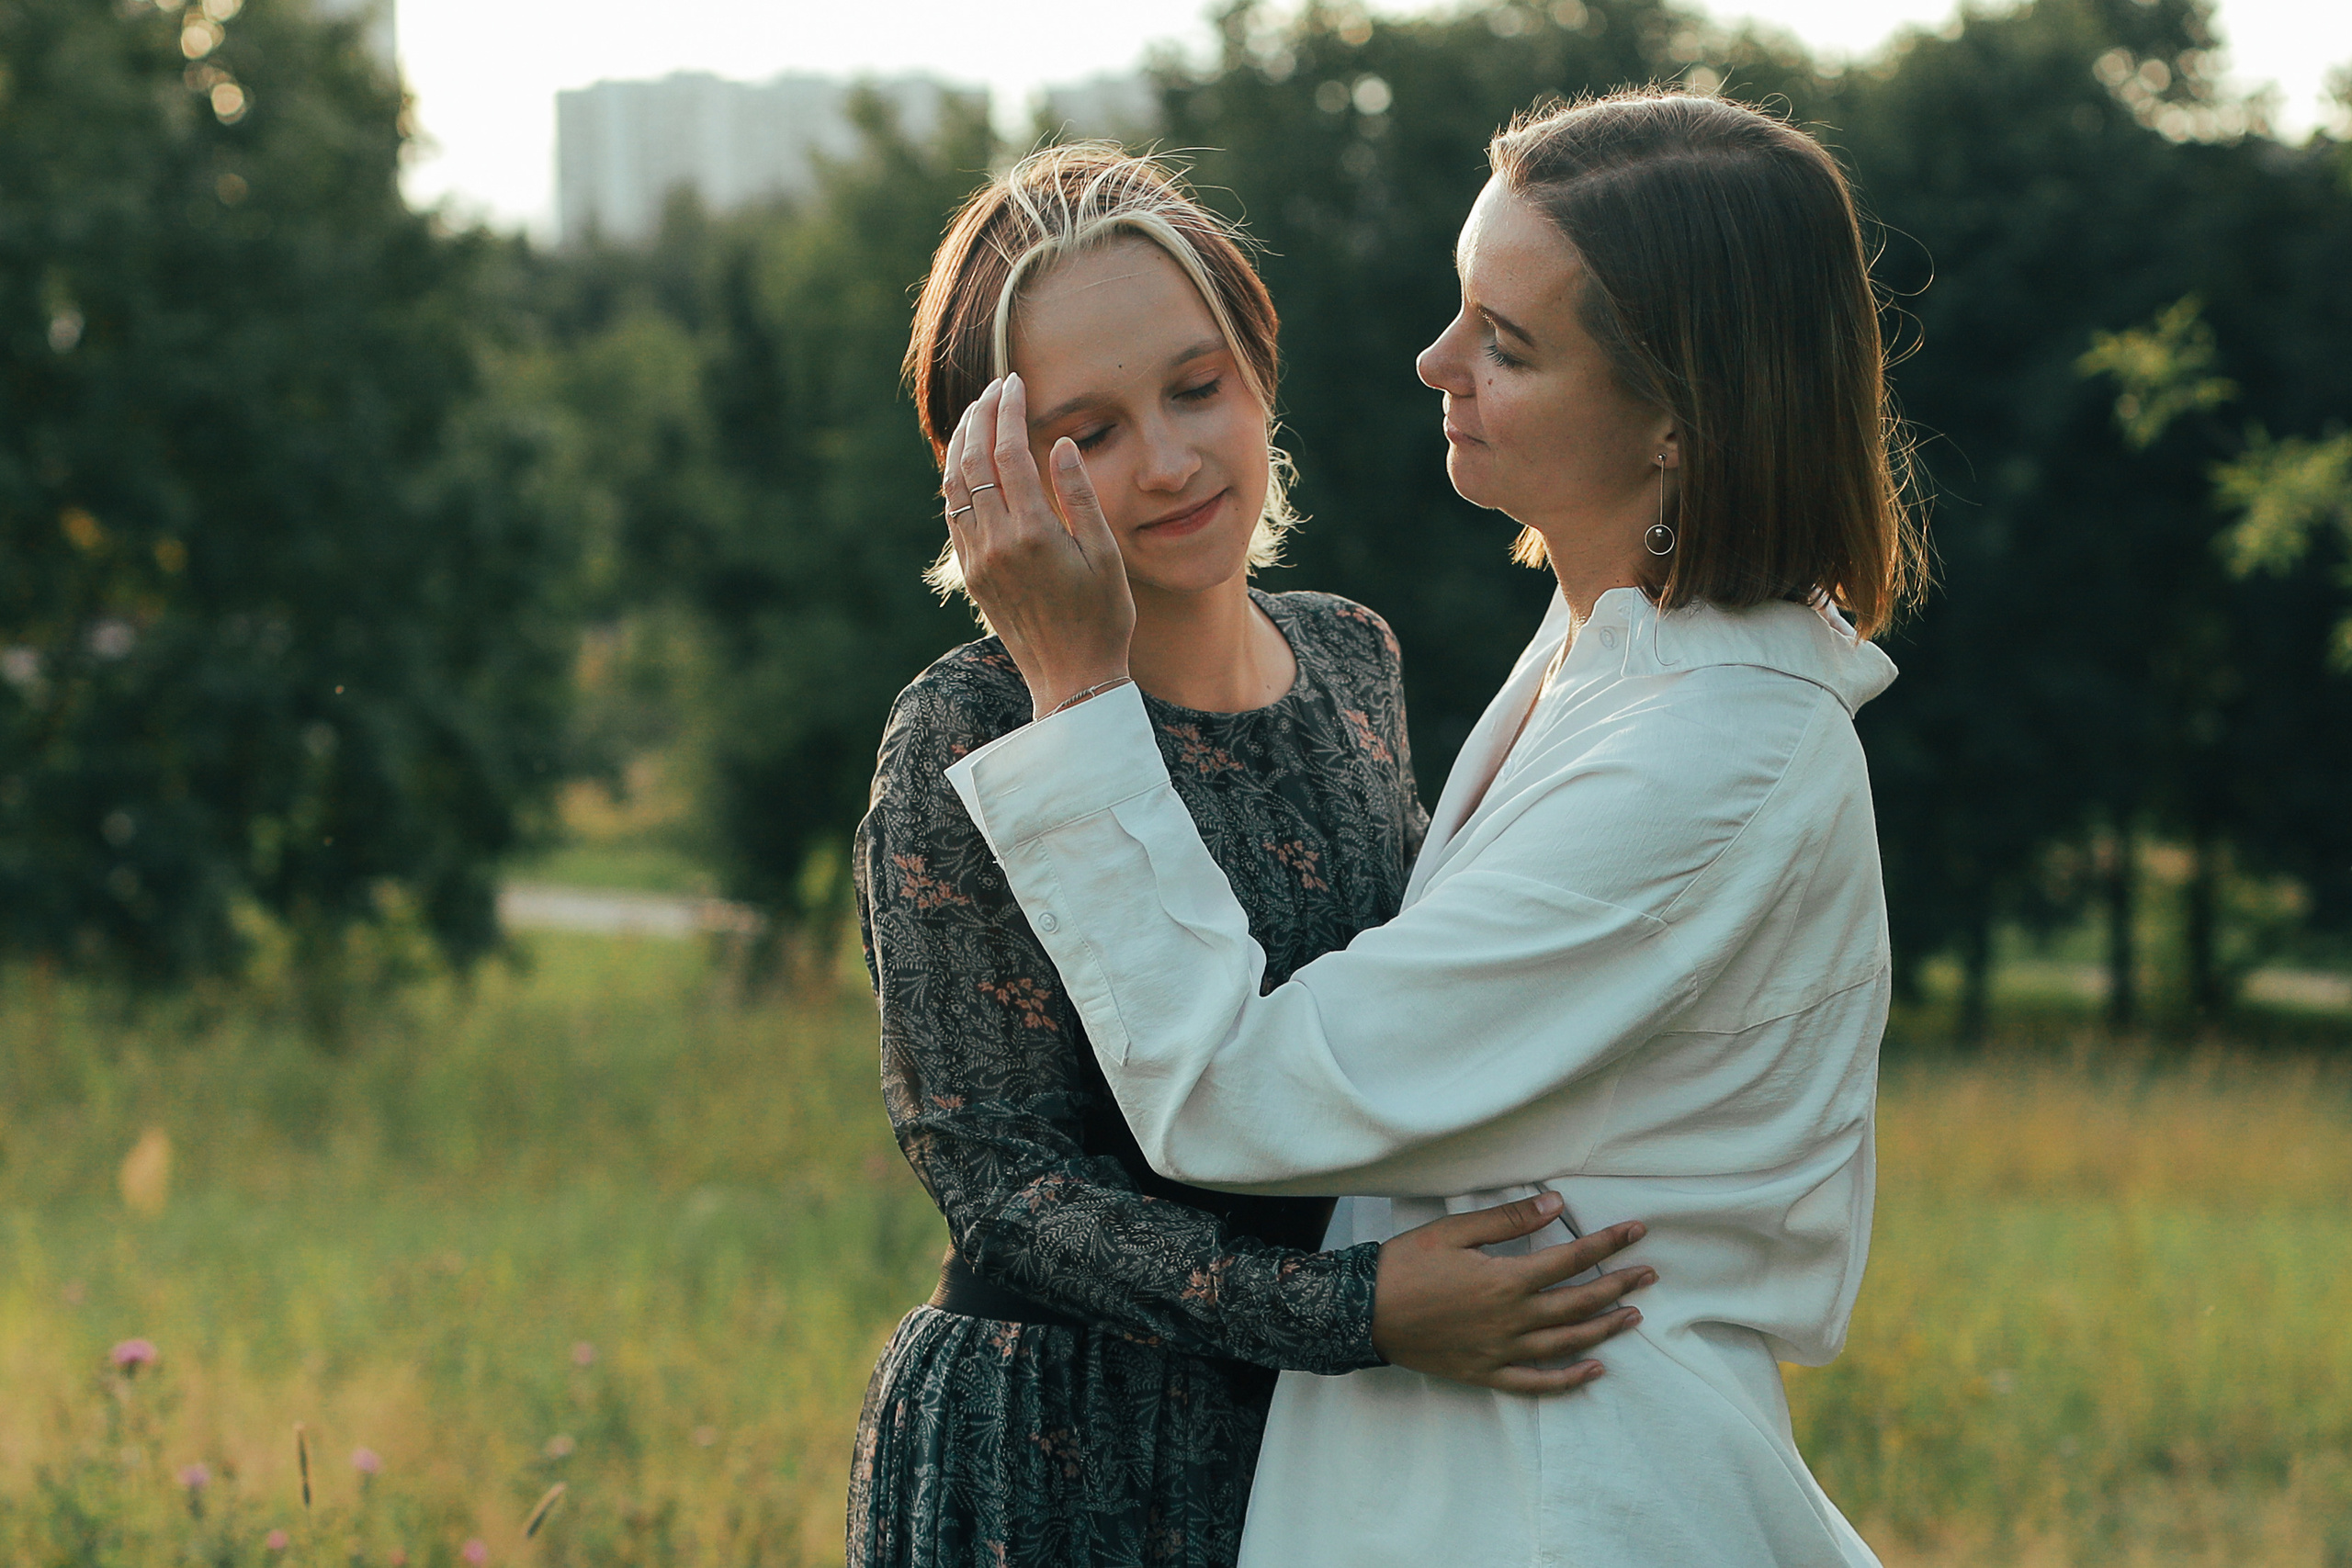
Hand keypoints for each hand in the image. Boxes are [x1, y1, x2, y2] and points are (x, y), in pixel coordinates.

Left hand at [944, 374, 1136, 719]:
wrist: (1072, 678)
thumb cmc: (1102, 617)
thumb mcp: (1105, 554)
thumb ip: (1080, 495)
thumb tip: (1061, 444)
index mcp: (1035, 533)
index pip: (1010, 454)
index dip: (1009, 413)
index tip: (1014, 384)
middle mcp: (998, 543)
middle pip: (974, 462)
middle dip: (981, 417)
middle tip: (994, 389)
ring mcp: (979, 560)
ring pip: (954, 487)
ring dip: (961, 445)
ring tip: (975, 415)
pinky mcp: (973, 575)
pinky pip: (954, 517)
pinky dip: (956, 481)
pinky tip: (968, 465)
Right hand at [1372, 1192, 1654, 1393]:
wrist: (1364, 1312)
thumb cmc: (1406, 1265)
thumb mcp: (1454, 1230)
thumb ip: (1509, 1220)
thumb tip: (1556, 1206)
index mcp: (1507, 1280)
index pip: (1572, 1259)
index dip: (1608, 1244)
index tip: (1635, 1231)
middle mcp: (1512, 1320)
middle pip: (1579, 1302)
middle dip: (1618, 1286)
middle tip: (1648, 1274)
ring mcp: (1502, 1351)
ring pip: (1567, 1342)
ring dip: (1604, 1329)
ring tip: (1632, 1316)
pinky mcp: (1486, 1372)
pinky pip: (1536, 1382)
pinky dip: (1568, 1380)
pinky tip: (1592, 1371)